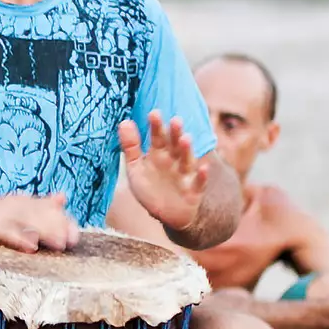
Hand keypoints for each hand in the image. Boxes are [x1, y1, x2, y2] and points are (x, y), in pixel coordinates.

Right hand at [0, 191, 80, 252]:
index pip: (50, 208)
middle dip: (60, 227)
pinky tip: (31, 246)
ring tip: (61, 244)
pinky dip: (20, 238)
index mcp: (23, 201)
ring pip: (29, 222)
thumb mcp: (14, 210)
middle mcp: (16, 204)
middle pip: (43, 214)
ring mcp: (3, 214)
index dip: (65, 221)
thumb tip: (62, 197)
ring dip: (46, 232)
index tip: (77, 235)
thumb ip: (37, 206)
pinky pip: (8, 232)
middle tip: (74, 241)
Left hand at [118, 111, 210, 234]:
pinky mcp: (193, 192)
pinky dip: (202, 177)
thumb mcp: (136, 168)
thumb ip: (131, 146)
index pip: (158, 137)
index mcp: (159, 154)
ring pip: (187, 161)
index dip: (156, 127)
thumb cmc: (151, 188)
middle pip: (175, 146)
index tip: (154, 113)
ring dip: (187, 151)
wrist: (166, 214)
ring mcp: (184, 176)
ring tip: (186, 139)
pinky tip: (204, 168)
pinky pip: (199, 183)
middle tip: (175, 120)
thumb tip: (124, 121)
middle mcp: (174, 161)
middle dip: (175, 134)